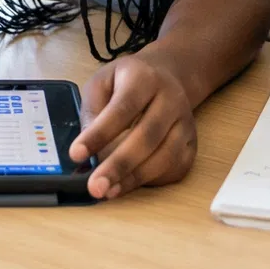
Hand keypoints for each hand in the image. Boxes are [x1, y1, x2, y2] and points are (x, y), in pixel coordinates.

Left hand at [70, 54, 196, 198]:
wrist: (165, 77)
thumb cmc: (127, 82)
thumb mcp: (102, 82)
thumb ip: (92, 111)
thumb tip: (86, 150)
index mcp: (144, 78)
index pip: (122, 108)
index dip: (99, 134)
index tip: (76, 154)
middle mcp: (171, 99)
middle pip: (147, 136)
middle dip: (118, 165)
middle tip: (95, 187)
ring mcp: (185, 123)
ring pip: (165, 156)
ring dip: (134, 178)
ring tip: (108, 191)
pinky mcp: (192, 143)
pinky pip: (175, 168)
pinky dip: (151, 181)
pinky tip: (129, 184)